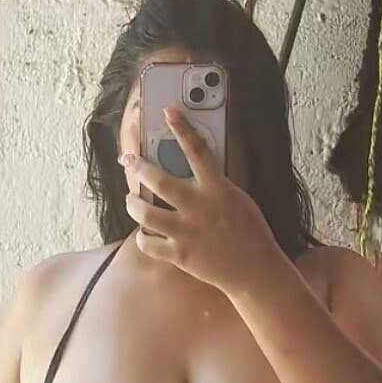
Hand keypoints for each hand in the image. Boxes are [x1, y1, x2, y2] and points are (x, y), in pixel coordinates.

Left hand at [120, 105, 281, 296]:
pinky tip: (144, 233)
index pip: (198, 150)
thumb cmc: (250, 232)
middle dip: (138, 167)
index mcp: (218, 189)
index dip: (182, 128)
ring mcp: (187, 233)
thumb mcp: (237, 199)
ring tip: (131, 200)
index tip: (168, 111)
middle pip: (160, 181)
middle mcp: (199, 208)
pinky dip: (143, 238)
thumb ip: (214, 185)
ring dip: (133, 204)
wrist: (254, 271)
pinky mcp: (180, 255)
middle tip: (127, 160)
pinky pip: (149, 244)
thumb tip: (191, 172)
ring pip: (146, 214)